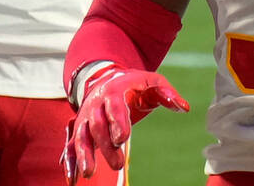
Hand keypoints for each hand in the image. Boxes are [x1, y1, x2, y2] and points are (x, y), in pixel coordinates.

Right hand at [61, 65, 188, 183]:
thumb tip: (183, 107)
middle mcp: (95, 104)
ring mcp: (85, 117)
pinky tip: (72, 180)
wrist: (103, 79)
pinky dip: (69, 162)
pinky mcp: (79, 130)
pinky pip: (71, 146)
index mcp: (114, 90)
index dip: (117, 121)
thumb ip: (167, 94)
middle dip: (105, 144)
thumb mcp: (151, 82)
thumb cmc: (132, 85)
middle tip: (118, 164)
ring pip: (81, 136)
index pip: (114, 105)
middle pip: (96, 124)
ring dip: (84, 154)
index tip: (122, 138)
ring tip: (89, 173)